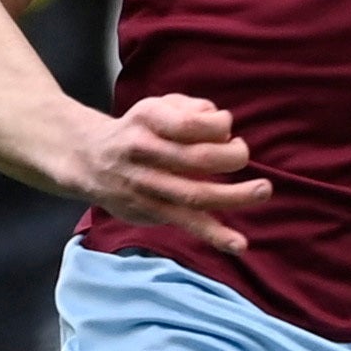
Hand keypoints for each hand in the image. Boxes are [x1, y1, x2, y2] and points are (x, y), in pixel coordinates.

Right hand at [79, 93, 269, 250]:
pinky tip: (240, 245)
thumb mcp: (156, 106)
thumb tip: (222, 122)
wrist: (87, 158)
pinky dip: (215, 235)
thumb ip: (190, 108)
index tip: (227, 129)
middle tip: (243, 153)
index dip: (219, 126)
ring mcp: (146, 185)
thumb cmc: (137, 130)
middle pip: (197, 159)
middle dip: (233, 157)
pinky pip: (186, 223)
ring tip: (263, 190)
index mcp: (147, 119)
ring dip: (235, 196)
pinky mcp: (150, 210)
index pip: (190, 124)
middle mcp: (144, 151)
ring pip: (195, 194)